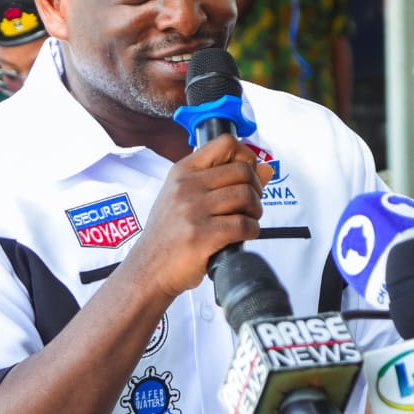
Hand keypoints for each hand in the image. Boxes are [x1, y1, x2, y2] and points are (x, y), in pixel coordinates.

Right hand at [125, 135, 274, 299]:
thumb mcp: (184, 197)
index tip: (249, 172)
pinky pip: (244, 225)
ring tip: (246, 220)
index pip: (225, 144)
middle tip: (250, 204)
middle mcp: (187, 186)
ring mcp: (194, 210)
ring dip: (255, 211)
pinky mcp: (202, 236)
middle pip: (243, 171)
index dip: (246, 156)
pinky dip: (252, 231)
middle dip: (256, 189)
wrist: (147, 269)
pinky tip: (243, 236)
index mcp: (183, 172)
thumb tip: (266, 168)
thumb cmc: (167, 235)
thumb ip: (222, 180)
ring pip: (246, 197)